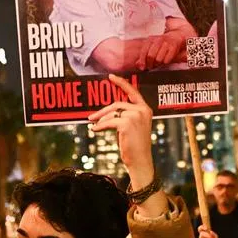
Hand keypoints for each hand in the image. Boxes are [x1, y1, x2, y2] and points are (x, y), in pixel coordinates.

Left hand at [88, 74, 154, 188]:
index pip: (133, 91)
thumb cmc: (135, 146)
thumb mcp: (133, 127)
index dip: (121, 83)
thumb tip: (106, 111)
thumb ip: (125, 115)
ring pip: (112, 113)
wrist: (140, 160)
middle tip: (91, 116)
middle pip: (117, 104)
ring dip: (101, 119)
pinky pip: (108, 122)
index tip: (110, 77)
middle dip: (102, 110)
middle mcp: (142, 110)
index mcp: (145, 109)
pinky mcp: (127, 124)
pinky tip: (94, 129)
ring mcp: (135, 116)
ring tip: (93, 125)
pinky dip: (99, 126)